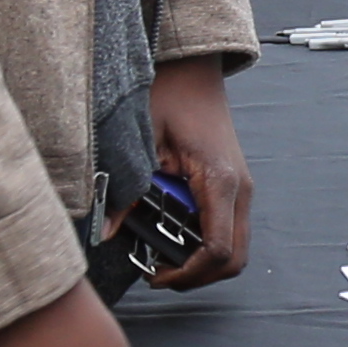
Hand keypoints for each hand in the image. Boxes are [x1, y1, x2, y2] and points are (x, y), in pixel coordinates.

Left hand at [141, 58, 250, 288]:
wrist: (193, 70)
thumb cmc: (172, 96)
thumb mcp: (141, 143)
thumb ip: (125, 192)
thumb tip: (107, 230)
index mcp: (219, 181)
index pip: (218, 250)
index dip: (189, 275)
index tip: (157, 276)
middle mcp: (239, 188)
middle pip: (235, 259)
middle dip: (198, 277)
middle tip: (161, 274)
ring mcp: (240, 187)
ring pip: (235, 247)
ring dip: (203, 261)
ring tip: (165, 255)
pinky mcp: (232, 185)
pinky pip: (227, 228)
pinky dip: (206, 242)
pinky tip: (173, 230)